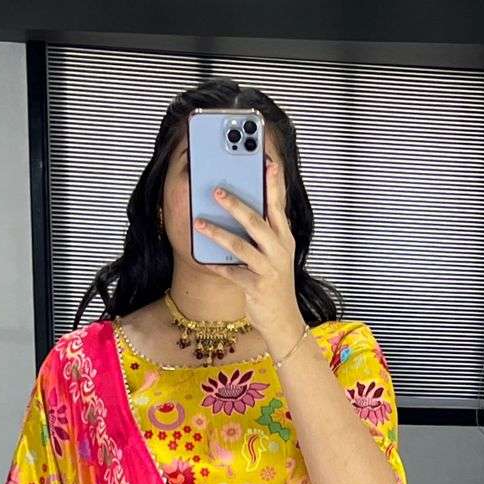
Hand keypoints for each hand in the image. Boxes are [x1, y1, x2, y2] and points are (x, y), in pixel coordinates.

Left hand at [193, 155, 304, 356]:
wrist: (283, 320)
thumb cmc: (274, 283)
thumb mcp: (275, 254)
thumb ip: (263, 232)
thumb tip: (241, 208)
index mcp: (284, 238)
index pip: (278, 206)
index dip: (273, 184)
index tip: (266, 163)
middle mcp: (279, 250)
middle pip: (257, 221)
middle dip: (236, 204)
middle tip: (217, 190)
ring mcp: (269, 268)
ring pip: (241, 245)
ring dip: (218, 233)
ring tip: (199, 222)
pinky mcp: (257, 287)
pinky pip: (232, 272)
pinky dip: (216, 266)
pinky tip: (203, 259)